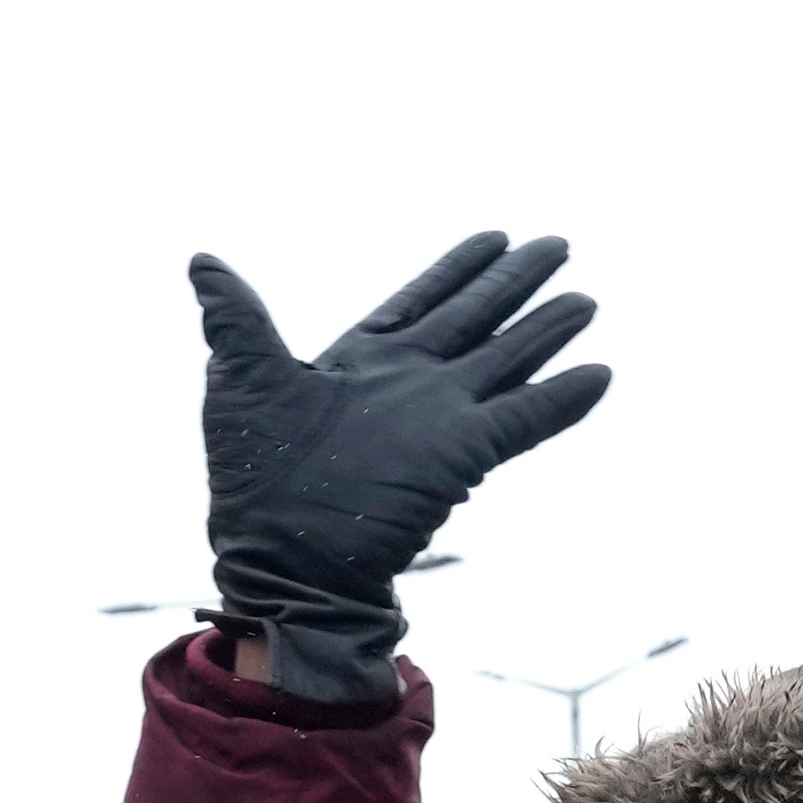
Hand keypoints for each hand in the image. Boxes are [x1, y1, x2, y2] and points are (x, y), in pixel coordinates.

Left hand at [188, 233, 609, 707]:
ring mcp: (439, 419)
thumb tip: (204, 261)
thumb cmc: (254, 482)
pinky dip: (561, 399)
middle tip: (558, 245)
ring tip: (586, 301)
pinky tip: (598, 375)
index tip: (494, 237)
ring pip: (506, 361)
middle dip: (515, 283)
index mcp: (359, 361)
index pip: (419, 301)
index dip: (457, 268)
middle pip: (474, 319)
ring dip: (546, 331)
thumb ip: (237, 319)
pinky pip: (522, 419)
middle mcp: (407, 384)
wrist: (284, 566)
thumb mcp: (240, 383)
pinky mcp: (461, 456)